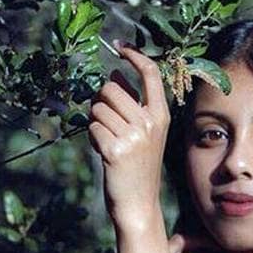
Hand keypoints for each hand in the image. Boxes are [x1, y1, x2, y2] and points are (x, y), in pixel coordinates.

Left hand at [87, 42, 170, 231]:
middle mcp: (149, 124)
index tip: (120, 47)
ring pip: (98, 108)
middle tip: (106, 122)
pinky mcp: (115, 150)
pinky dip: (92, 138)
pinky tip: (103, 152)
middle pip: (111, 88)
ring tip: (108, 141)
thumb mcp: (144, 135)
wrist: (139, 205)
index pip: (150, 74)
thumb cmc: (139, 169)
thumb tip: (115, 75)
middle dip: (101, 101)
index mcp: (160, 117)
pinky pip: (92, 127)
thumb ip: (133, 105)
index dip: (134, 56)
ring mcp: (133, 137)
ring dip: (96, 122)